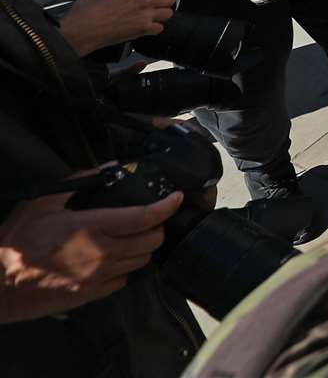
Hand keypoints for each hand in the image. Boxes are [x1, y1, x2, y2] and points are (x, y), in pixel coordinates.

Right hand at [0, 190, 182, 322]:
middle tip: (151, 218)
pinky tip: (114, 260)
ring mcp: (97, 278)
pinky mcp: (89, 295)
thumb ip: (78, 182)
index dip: (167, 206)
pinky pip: (122, 282)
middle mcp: (101, 254)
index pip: (145, 217)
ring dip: (143, 248)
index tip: (175, 198)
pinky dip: (125, 269)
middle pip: (151, 241)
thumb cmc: (16, 241)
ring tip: (133, 237)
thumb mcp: (43, 202)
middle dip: (158, 227)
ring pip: (141, 262)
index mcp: (92, 227)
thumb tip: (108, 167)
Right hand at [58, 0, 179, 56]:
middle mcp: (143, 3)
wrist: (82, 31)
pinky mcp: (141, 31)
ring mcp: (144, 18)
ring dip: (163, 13)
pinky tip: (149, 26)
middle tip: (160, 0)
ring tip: (156, 13)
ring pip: (168, 14)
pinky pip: (159, 29)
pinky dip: (156, 28)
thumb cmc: (87, 11)